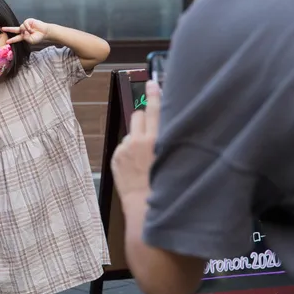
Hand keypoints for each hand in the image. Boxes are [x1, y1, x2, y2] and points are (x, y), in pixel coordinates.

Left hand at [2, 18, 49, 45]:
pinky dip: (27, 27)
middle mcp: (23, 30)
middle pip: (14, 29)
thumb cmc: (39, 37)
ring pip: (21, 27)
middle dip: (8, 29)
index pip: (16, 38)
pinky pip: (24, 24)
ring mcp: (25, 25)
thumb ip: (26, 38)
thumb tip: (22, 32)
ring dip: (25, 30)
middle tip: (2, 29)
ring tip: (31, 32)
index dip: (12, 40)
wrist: (45, 32)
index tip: (6, 42)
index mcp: (23, 36)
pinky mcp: (28, 21)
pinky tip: (31, 29)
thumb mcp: (32, 40)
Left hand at [112, 80, 159, 222]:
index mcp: (158, 140)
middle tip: (150, 129)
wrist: (146, 209)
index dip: (155, 95)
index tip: (152, 83)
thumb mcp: (178, 161)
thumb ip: (173, 142)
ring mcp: (124, 149)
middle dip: (145, 119)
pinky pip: (123, 146)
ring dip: (137, 136)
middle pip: (139, 115)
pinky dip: (129, 151)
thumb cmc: (168, 188)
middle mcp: (139, 141)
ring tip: (145, 155)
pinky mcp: (115, 158)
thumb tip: (171, 132)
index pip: (156, 110)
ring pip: (131, 131)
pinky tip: (137, 166)